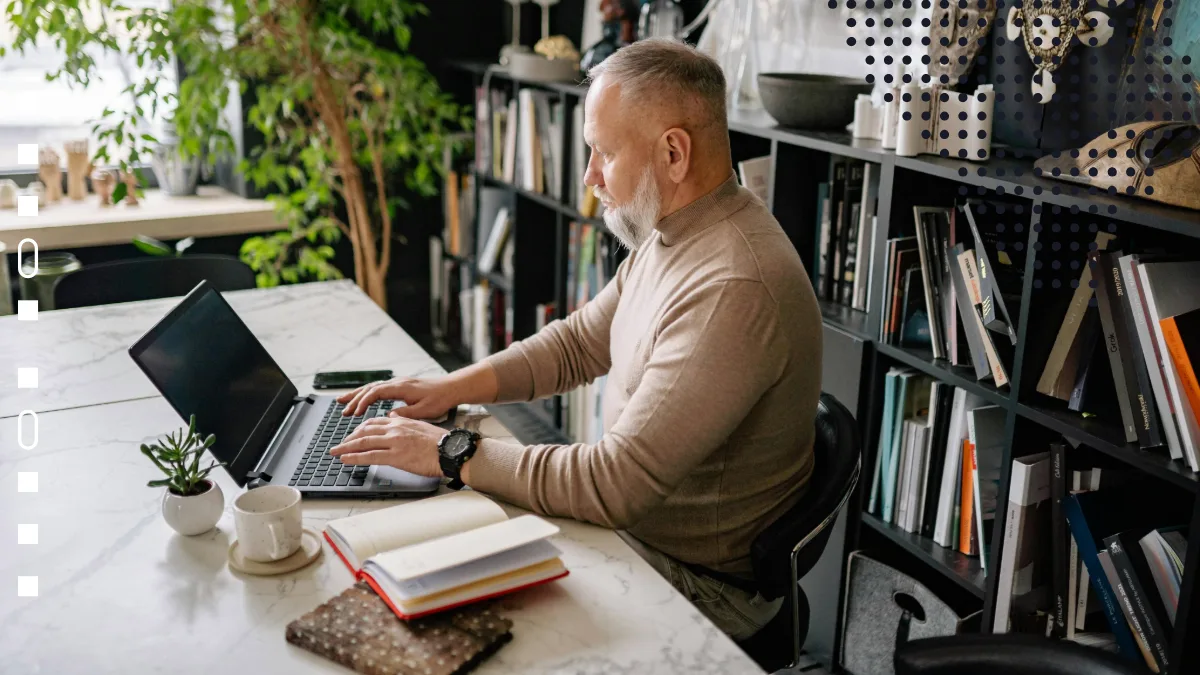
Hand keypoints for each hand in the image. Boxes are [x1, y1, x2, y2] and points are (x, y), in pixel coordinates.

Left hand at [328, 416, 446, 477]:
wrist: (450, 450)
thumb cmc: (440, 442)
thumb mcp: (421, 426)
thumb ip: (406, 423)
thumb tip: (395, 420)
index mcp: (401, 421)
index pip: (374, 423)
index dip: (359, 429)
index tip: (352, 435)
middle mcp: (395, 429)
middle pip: (364, 431)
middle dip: (349, 438)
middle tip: (339, 445)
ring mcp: (394, 442)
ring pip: (363, 442)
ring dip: (346, 447)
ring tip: (335, 452)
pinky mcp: (396, 456)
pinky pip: (369, 456)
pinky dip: (355, 457)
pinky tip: (345, 459)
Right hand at [336, 375, 456, 417]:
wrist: (452, 388)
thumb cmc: (440, 399)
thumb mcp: (424, 410)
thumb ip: (406, 414)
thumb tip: (389, 416)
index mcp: (401, 388)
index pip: (375, 393)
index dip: (363, 402)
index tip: (355, 413)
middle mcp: (397, 383)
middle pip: (370, 388)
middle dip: (354, 398)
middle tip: (342, 409)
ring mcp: (398, 383)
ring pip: (372, 387)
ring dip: (357, 395)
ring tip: (344, 403)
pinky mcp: (401, 386)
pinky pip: (379, 388)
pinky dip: (367, 394)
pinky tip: (362, 400)